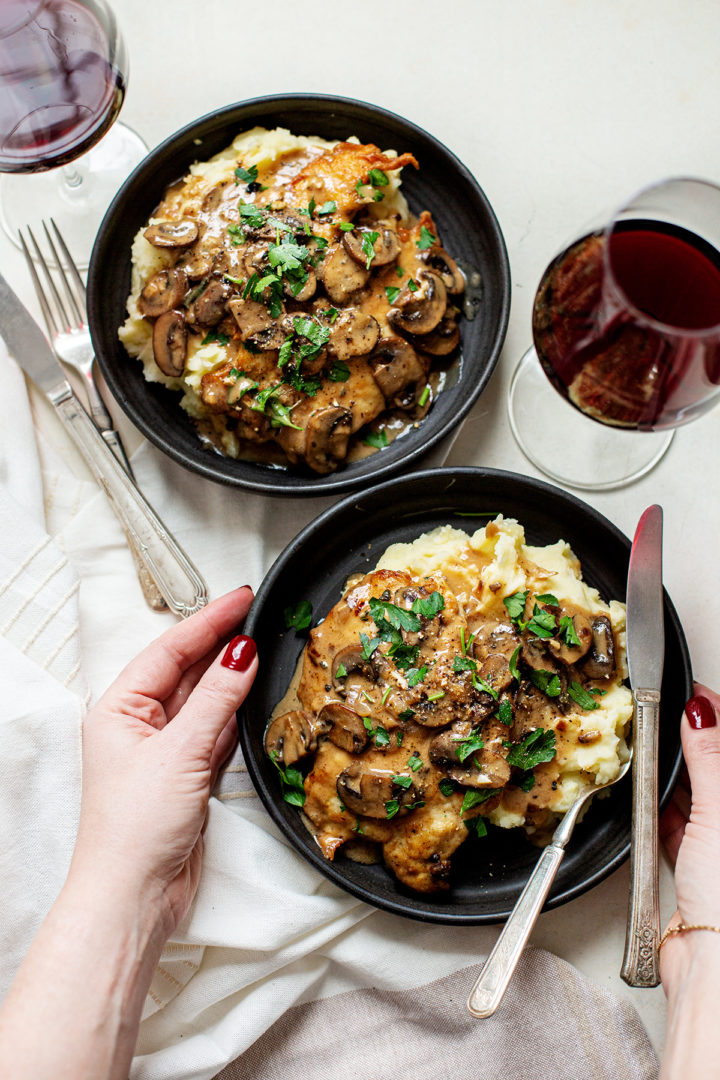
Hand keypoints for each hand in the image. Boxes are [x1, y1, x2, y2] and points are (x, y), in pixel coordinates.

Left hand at [71, 587, 257, 935]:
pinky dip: (235, 712)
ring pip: (204, 699)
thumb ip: (215, 699)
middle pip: (186, 669)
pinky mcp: (187, 774)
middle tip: (259, 614)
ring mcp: (164, 749)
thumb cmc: (136, 828)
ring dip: (231, 676)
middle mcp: (139, 724)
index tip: (241, 598)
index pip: (169, 649)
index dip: (208, 620)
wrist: (135, 896)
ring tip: (263, 646)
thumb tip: (241, 654)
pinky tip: (253, 695)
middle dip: (222, 643)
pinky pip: (215, 730)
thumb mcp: (180, 752)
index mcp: (119, 708)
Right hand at [659, 684, 719, 988]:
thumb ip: (709, 758)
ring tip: (650, 754)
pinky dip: (657, 809)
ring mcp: (718, 846)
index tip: (691, 693)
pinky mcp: (692, 866)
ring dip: (671, 777)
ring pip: (692, 795)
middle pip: (712, 769)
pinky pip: (671, 824)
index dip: (713, 717)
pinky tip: (646, 798)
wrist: (711, 962)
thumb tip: (702, 712)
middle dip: (687, 745)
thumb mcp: (719, 811)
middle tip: (663, 717)